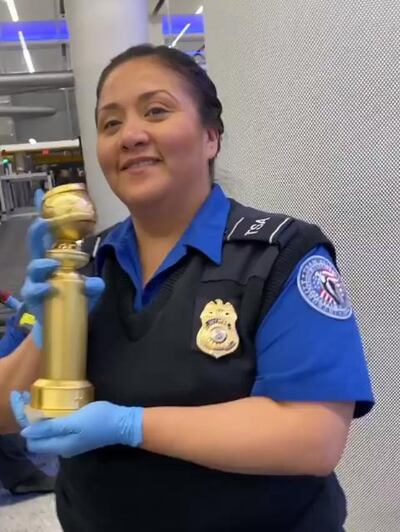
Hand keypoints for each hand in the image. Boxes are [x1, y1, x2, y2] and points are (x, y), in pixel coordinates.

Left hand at [10, 391, 143, 457]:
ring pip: (46, 433)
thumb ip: (50, 428)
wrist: (122, 424)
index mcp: (59, 445)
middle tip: (27, 396)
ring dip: (39, 418)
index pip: (31, 439)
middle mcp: (61, 447)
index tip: (21, 399)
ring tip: (36, 399)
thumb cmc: (99, 420)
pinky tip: (52, 407)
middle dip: (29, 418)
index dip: (24, 420)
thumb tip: (25, 432)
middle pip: (37, 437)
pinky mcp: (76, 436)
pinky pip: (55, 430)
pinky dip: (49, 419)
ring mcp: (69, 442)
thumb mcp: (74, 421)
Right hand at [22, 190, 104, 347]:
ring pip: (34, 268)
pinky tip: (50, 289)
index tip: (42, 194)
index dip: (44, 213)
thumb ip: (92, 286)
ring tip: (52, 264)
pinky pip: (35, 292)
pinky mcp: (34, 300)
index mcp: (52, 257)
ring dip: (42, 264)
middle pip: (35, 243)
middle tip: (45, 222)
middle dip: (39, 231)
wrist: (54, 329)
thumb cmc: (67, 302)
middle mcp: (41, 267)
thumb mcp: (84, 291)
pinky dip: (42, 289)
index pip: (48, 232)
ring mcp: (35, 282)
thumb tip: (97, 283)